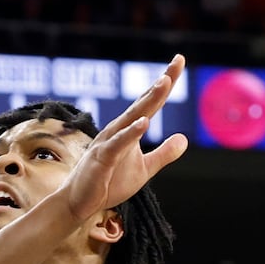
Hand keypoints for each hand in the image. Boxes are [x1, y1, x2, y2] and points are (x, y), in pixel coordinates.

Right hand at [63, 55, 189, 219]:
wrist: (79, 202)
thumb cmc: (108, 183)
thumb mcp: (145, 169)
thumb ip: (164, 153)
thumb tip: (185, 138)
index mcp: (128, 130)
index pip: (151, 103)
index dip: (166, 82)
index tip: (179, 60)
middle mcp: (118, 130)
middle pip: (143, 103)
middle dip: (161, 83)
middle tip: (177, 61)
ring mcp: (109, 143)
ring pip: (131, 118)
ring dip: (147, 101)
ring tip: (164, 84)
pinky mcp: (102, 159)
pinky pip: (118, 144)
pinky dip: (131, 133)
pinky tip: (144, 123)